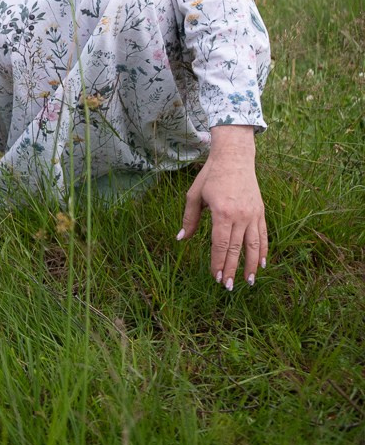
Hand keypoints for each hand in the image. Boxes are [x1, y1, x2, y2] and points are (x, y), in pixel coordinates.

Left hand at [177, 125, 267, 289]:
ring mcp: (253, 214)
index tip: (215, 277)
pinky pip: (263, 235)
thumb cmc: (210, 176)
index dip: (218, 262)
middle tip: (227, 287)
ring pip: (253, 245)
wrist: (235, 158)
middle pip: (236, 249)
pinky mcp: (260, 212)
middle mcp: (240, 216)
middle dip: (231, 269)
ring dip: (251, 265)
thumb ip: (189, 219)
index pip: (220, 244)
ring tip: (249, 282)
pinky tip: (262, 263)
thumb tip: (181, 239)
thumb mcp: (194, 195)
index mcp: (222, 212)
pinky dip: (263, 250)